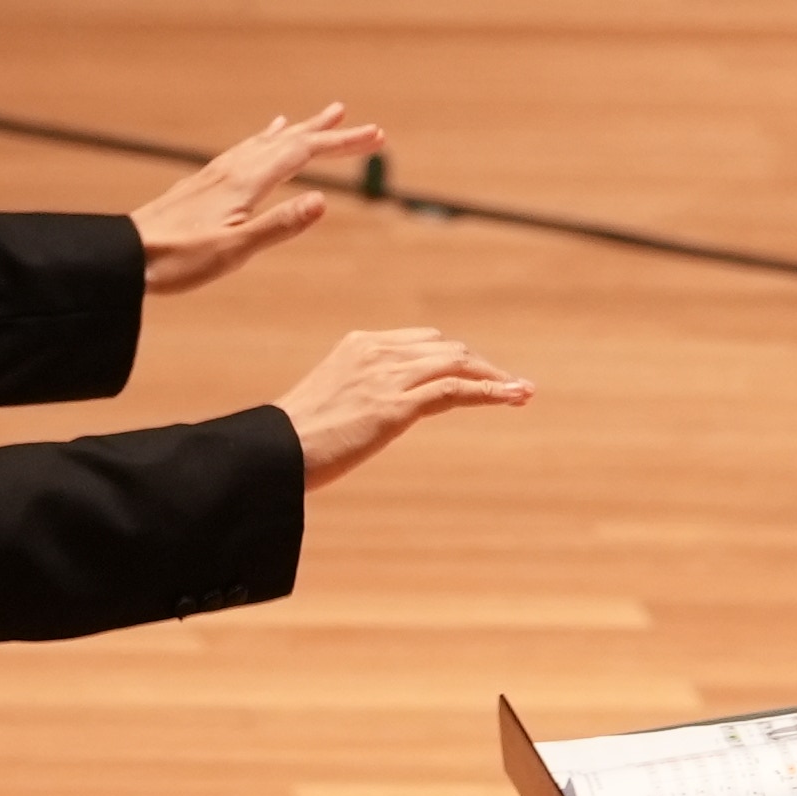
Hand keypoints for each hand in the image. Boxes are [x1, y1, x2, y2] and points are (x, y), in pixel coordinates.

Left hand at [131, 104, 379, 296]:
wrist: (125, 257)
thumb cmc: (178, 259)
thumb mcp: (235, 249)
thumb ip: (279, 225)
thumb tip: (323, 199)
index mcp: (247, 182)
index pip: (303, 153)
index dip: (341, 144)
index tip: (376, 135)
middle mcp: (234, 169)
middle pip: (290, 141)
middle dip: (328, 133)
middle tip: (363, 123)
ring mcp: (218, 173)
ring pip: (269, 141)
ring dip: (300, 129)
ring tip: (322, 117)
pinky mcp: (206, 182)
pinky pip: (247, 149)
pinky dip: (267, 138)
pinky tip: (263, 138)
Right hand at [271, 327, 531, 491]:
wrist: (274, 453)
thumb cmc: (292, 440)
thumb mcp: (329, 404)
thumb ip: (357, 396)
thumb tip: (372, 417)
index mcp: (359, 345)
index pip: (423, 342)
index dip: (456, 356)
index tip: (478, 372)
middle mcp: (377, 352)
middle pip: (446, 348)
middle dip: (481, 364)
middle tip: (509, 385)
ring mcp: (388, 377)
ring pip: (457, 364)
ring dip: (495, 376)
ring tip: (522, 391)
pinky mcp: (396, 406)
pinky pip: (455, 390)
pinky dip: (490, 391)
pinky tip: (513, 397)